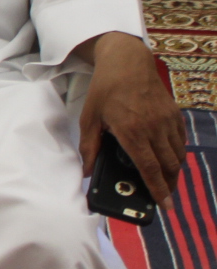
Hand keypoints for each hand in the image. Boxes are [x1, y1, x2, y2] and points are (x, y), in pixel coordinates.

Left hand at [78, 31, 183, 202]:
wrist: (127, 62)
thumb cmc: (105, 90)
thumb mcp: (89, 117)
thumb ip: (90, 147)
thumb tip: (87, 172)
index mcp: (132, 132)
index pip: (149, 168)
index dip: (158, 190)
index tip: (165, 206)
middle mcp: (154, 128)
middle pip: (168, 166)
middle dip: (168, 186)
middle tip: (164, 198)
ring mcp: (167, 121)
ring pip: (177, 155)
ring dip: (174, 172)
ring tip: (166, 181)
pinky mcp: (175, 114)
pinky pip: (181, 141)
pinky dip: (177, 154)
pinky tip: (169, 159)